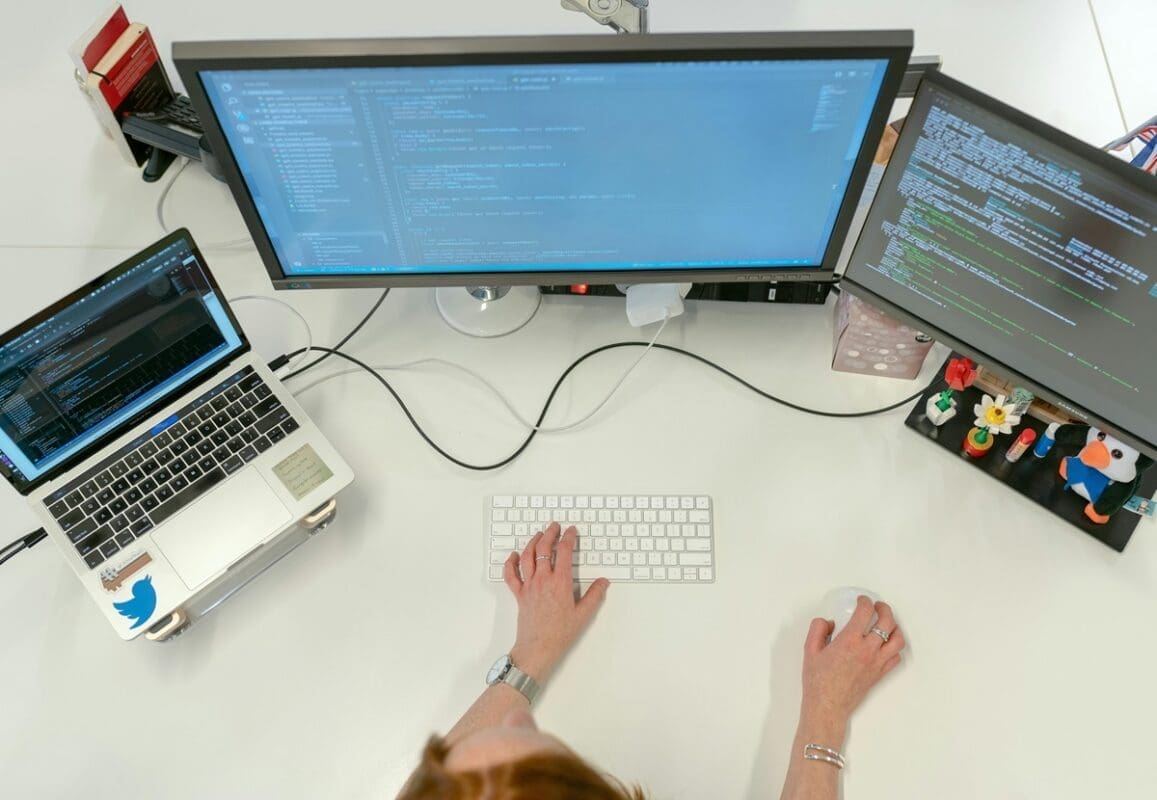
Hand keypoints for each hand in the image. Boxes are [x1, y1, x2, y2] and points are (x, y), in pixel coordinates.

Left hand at [503, 522, 609, 683]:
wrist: (538, 648)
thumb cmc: (560, 633)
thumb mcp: (583, 614)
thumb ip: (594, 595)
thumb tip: (603, 582)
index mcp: (560, 582)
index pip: (564, 552)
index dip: (568, 538)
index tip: (571, 531)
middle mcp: (543, 580)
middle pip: (543, 549)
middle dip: (550, 533)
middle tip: (555, 526)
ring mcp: (529, 586)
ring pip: (527, 557)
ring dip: (532, 542)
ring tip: (538, 535)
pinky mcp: (519, 594)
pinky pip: (511, 575)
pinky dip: (511, 562)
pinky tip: (514, 555)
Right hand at [798, 596, 905, 741]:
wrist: (827, 706)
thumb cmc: (817, 680)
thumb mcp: (810, 650)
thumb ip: (818, 629)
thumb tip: (828, 622)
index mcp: (849, 641)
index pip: (865, 612)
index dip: (865, 602)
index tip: (862, 600)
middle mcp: (867, 650)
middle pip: (887, 622)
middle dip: (884, 609)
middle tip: (878, 606)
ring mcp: (876, 663)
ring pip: (897, 640)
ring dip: (895, 627)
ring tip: (887, 623)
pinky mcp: (880, 674)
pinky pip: (896, 658)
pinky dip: (894, 648)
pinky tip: (886, 645)